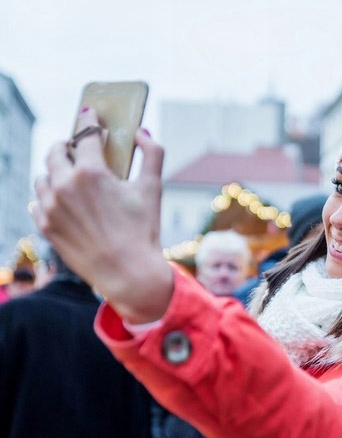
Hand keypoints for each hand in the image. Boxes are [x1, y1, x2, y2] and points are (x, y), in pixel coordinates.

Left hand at [33, 108, 172, 322]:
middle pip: (56, 152)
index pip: (84, 133)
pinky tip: (59, 198)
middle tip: (76, 147)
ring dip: (55, 171)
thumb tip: (143, 133)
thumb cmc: (143, 230)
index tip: (88, 112)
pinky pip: (37, 202)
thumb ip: (153, 154)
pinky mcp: (46, 225)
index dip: (88, 119)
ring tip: (68, 175)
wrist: (127, 273)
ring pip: (43, 176)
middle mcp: (65, 185)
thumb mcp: (153, 188)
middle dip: (66, 145)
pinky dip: (48, 196)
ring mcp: (51, 206)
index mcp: (91, 172)